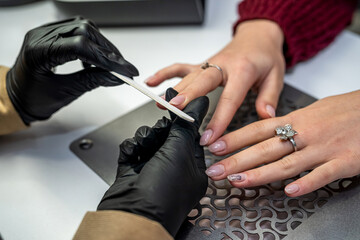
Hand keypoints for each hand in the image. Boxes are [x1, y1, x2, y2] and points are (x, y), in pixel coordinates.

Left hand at [6, 17, 137, 123]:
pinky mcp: (53, 33)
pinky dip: (93, 42)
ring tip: (112, 63)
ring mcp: (46, 32)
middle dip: (109, 52)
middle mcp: (41, 36)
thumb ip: (92, 81)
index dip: (107, 59)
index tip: (125, 70)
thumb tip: (116, 77)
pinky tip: (96, 57)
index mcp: (39, 52)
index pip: (81, 47)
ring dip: (103, 45)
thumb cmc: (33, 98)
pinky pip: (79, 29)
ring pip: (85, 27)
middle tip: (124, 69)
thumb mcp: (65, 93)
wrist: (17, 97)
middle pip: (85, 32)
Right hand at [97, 88, 208, 236]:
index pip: (189, 138)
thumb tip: (200, 103)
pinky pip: (133, 150)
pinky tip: (133, 152)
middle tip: (158, 133)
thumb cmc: (163, 194)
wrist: (133, 215)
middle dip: (160, 132)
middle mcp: (173, 171)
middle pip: (167, 138)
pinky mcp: (134, 173)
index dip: (181, 123)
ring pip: (149, 142)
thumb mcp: (179, 152)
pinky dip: (132, 148)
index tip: (176, 107)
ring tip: (143, 145)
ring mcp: (153, 172)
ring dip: (144, 139)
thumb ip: (186, 125)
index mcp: (192, 169)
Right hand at [146, 20, 284, 145]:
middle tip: (178, 113)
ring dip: (174, 90)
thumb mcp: (276, 75)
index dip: (219, 119)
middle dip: (188, 97)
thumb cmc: (265, 55)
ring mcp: (209, 64)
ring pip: (189, 76)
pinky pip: (180, 67)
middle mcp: (222, 65)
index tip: (211, 137)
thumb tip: (265, 117)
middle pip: (202, 82)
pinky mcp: (202, 65)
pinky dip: (165, 73)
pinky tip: (152, 82)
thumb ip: (269, 97)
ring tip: (161, 105)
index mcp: (242, 70)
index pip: (229, 98)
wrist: (258, 37)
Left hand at [204, 90, 359, 196]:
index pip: (257, 129)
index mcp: (297, 120)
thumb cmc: (346, 110)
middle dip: (237, 160)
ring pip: (286, 164)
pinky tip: (289, 192)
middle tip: (216, 169)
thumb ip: (291, 121)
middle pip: (265, 148)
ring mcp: (323, 149)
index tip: (215, 146)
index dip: (234, 138)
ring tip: (238, 181)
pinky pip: (322, 175)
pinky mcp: (344, 162)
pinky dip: (305, 184)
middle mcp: (305, 134)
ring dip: (259, 174)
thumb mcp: (313, 110)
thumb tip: (269, 128)